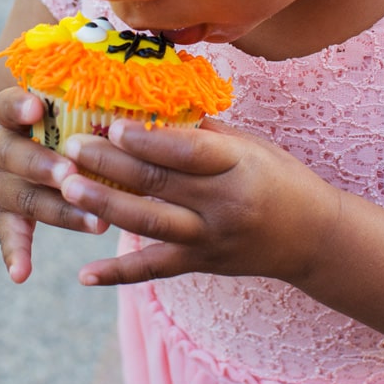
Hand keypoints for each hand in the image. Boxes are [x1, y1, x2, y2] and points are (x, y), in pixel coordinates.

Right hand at [0, 87, 108, 282]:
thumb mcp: (40, 97)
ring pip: (29, 200)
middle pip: (17, 157)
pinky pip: (10, 238)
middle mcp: (0, 149)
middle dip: (45, 167)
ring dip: (60, 212)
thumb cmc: (35, 121)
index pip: (8, 106)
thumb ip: (75, 81)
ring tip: (93, 223)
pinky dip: (15, 255)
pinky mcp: (2, 216)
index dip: (19, 108)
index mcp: (10, 116)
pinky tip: (22, 274)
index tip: (36, 107)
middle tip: (71, 174)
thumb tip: (138, 42)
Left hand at [59, 118, 340, 286]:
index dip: (146, 138)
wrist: (315, 238)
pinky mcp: (202, 264)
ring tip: (68, 188)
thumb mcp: (252, 146)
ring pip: (150, 223)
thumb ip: (203, 132)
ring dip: (105, 205)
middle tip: (71, 146)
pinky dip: (118, 274)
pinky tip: (84, 275)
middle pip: (159, 183)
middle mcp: (224, 205)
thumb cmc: (280, 178)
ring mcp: (211, 239)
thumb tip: (151, 108)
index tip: (110, 122)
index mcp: (238, 166)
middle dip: (110, 163)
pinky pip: (155, 270)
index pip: (187, 151)